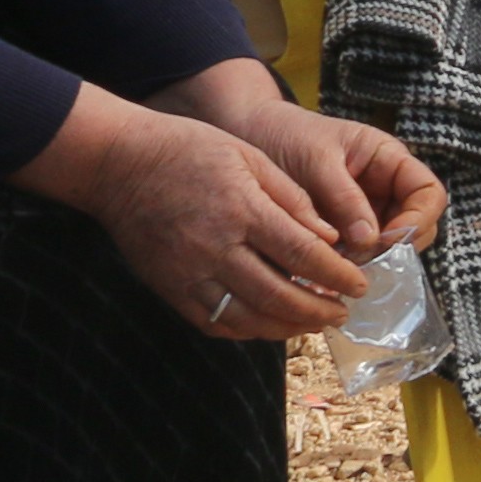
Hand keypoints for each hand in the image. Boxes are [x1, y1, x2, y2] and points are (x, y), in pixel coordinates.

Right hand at [25, 80, 376, 338]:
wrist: (121, 165)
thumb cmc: (191, 151)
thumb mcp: (251, 157)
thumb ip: (292, 200)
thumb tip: (330, 238)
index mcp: (242, 210)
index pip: (302, 254)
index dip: (336, 276)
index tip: (359, 286)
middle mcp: (216, 248)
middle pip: (279, 295)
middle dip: (318, 310)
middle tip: (343, 312)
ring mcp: (189, 274)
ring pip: (248, 318)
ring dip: (287, 328)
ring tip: (314, 324)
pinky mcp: (170, 290)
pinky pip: (214, 323)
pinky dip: (248, 330)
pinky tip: (270, 325)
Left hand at [222, 93, 442, 260]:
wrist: (249, 139)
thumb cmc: (286, 137)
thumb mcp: (317, 162)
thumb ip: (345, 199)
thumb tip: (372, 241)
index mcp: (388, 161)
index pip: (428, 193)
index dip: (419, 219)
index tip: (389, 240)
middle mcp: (384, 189)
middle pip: (416, 226)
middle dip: (395, 248)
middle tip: (359, 261)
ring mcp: (364, 213)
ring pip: (388, 247)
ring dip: (370, 262)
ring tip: (336, 268)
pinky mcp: (341, 234)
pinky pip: (357, 256)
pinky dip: (347, 268)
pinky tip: (324, 273)